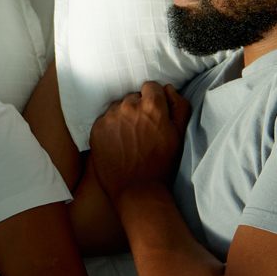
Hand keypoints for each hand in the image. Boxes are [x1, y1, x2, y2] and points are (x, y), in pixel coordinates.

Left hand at [88, 81, 189, 198]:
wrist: (137, 189)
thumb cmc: (161, 163)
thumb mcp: (179, 134)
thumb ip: (179, 106)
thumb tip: (169, 89)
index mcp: (152, 106)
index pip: (151, 86)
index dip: (154, 99)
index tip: (153, 114)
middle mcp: (129, 107)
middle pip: (133, 97)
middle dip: (138, 109)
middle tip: (142, 130)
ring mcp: (110, 117)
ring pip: (118, 108)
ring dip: (123, 117)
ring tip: (130, 138)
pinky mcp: (97, 128)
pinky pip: (105, 120)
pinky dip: (111, 128)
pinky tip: (118, 143)